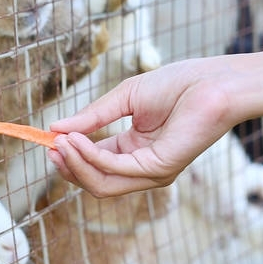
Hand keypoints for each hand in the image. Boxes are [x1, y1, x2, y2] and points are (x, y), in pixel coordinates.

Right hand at [46, 58, 237, 196]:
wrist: (214, 81)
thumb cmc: (178, 83)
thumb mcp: (123, 98)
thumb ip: (91, 117)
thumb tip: (55, 129)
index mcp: (134, 149)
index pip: (94, 163)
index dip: (68, 154)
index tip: (48, 139)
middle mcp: (142, 167)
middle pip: (94, 181)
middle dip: (68, 167)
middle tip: (49, 147)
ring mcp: (152, 172)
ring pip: (101, 183)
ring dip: (75, 164)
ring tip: (58, 143)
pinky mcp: (160, 169)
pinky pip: (115, 170)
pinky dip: (90, 157)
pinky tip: (76, 140)